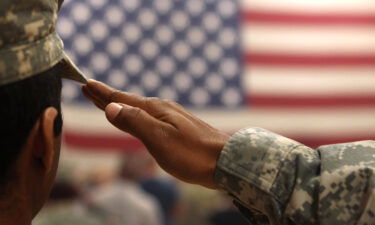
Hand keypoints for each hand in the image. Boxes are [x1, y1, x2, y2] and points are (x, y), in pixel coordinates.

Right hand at [82, 80, 229, 188]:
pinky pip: (148, 117)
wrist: (224, 161)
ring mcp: (171, 118)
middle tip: (89, 88)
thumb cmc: (191, 153)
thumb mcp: (159, 138)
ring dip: (121, 104)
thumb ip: (135, 122)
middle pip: (128, 101)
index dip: (103, 93)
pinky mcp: (178, 127)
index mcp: (154, 110)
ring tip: (108, 102)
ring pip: (138, 109)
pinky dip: (135, 115)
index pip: (122, 99)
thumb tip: (112, 107)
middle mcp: (162, 110)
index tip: (86, 84)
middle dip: (107, 96)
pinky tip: (139, 118)